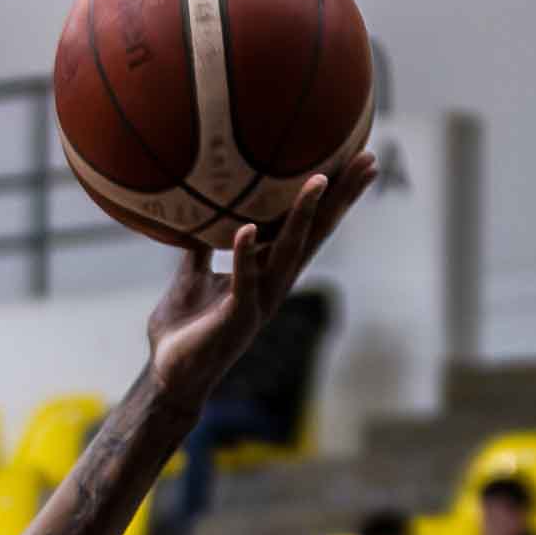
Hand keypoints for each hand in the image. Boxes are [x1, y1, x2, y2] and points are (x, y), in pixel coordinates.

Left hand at [144, 157, 375, 409]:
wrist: (169, 377)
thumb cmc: (183, 329)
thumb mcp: (192, 277)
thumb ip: (201, 247)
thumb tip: (195, 211)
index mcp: (266, 271)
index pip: (305, 226)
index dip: (331, 196)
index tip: (353, 157)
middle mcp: (272, 284)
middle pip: (314, 234)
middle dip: (341, 198)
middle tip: (366, 160)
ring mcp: (259, 302)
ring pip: (287, 253)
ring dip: (303, 217)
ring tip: (319, 180)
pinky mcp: (237, 318)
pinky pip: (243, 282)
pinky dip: (243, 255)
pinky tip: (245, 230)